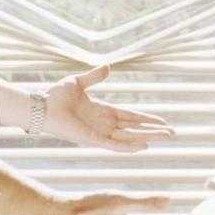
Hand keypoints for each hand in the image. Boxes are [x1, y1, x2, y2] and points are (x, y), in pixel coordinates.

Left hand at [46, 64, 173, 151]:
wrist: (41, 105)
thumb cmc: (55, 96)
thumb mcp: (78, 82)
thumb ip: (94, 76)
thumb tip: (108, 67)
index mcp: (102, 112)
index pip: (130, 117)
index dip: (147, 119)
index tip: (163, 122)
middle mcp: (104, 125)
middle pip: (135, 129)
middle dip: (154, 131)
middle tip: (173, 134)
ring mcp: (99, 133)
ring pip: (130, 138)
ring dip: (148, 138)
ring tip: (166, 138)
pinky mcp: (92, 140)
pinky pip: (114, 145)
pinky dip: (129, 146)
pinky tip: (144, 146)